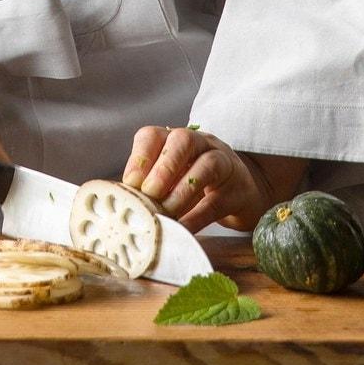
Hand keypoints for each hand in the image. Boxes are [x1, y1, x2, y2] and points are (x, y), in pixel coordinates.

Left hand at [121, 125, 306, 233]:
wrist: (244, 192)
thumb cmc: (197, 185)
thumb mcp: (172, 180)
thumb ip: (149, 187)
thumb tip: (119, 204)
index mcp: (175, 140)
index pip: (153, 135)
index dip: (140, 157)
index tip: (130, 183)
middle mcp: (200, 144)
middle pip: (183, 140)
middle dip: (164, 167)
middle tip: (149, 193)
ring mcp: (224, 163)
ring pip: (206, 165)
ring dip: (182, 190)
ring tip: (166, 213)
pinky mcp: (238, 190)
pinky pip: (217, 200)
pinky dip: (197, 217)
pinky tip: (183, 229)